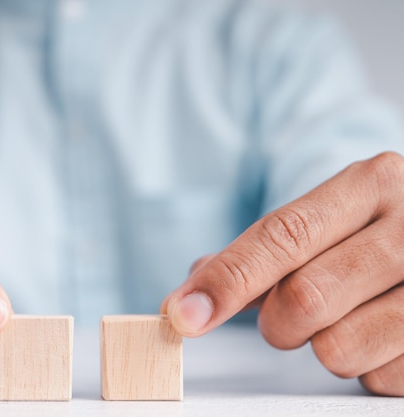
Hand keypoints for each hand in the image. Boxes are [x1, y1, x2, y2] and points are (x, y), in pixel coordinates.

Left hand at [161, 152, 403, 395]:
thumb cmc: (371, 231)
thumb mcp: (329, 217)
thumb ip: (261, 251)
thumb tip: (191, 292)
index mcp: (371, 185)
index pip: (283, 236)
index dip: (228, 279)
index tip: (183, 314)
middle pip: (304, 298)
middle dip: (276, 321)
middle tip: (287, 316)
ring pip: (338, 348)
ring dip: (322, 345)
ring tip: (345, 319)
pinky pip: (377, 378)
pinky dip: (364, 366)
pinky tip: (380, 335)